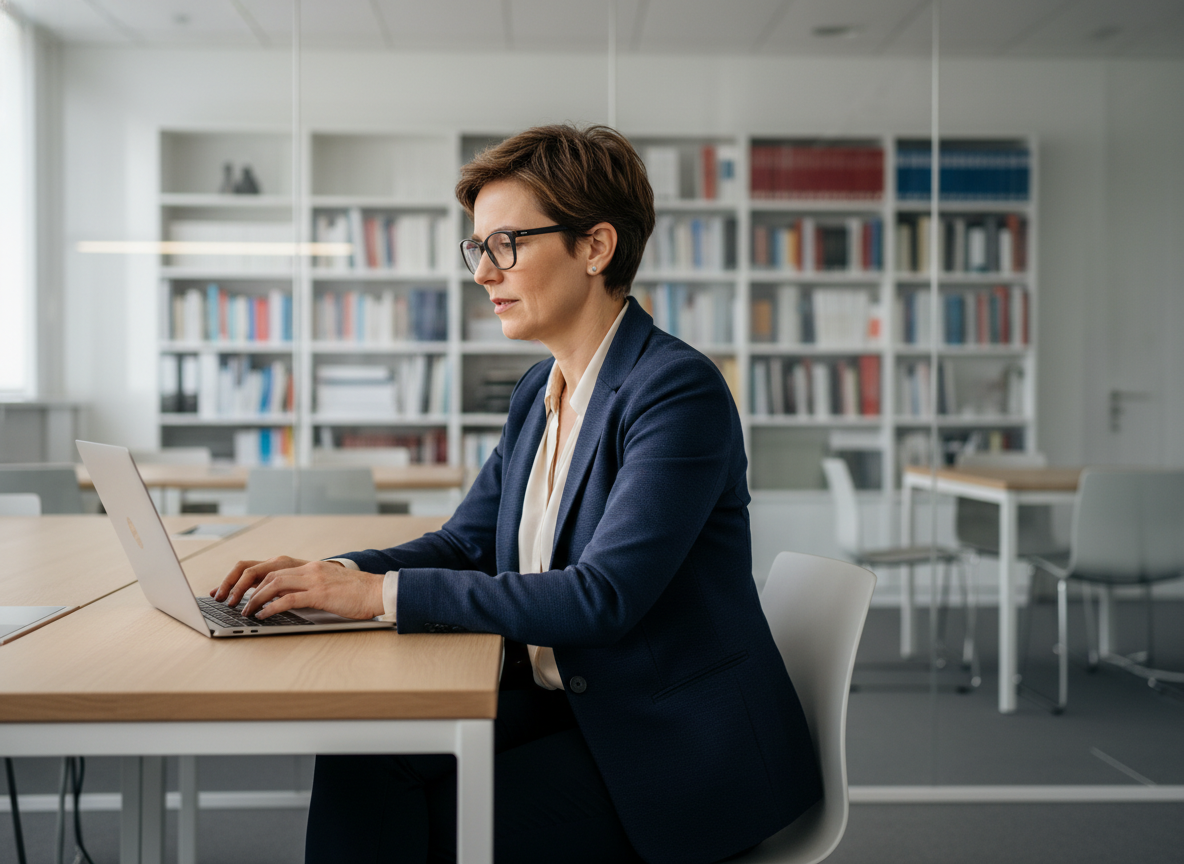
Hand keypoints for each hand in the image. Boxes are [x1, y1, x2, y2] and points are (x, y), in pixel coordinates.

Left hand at [212, 556, 385, 620]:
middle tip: (228, 601)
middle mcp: (306, 568)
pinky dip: (271, 607)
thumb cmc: (354, 593)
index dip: (244, 577)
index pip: (267, 566)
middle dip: (241, 586)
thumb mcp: (325, 585)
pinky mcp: (320, 593)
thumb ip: (304, 587)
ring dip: (253, 599)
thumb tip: (279, 600)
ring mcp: (313, 579)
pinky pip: (288, 599)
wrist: (378, 591)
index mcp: (306, 566)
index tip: (229, 590)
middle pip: (263, 571)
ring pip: (272, 583)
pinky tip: (262, 616)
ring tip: (243, 611)